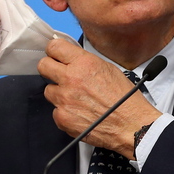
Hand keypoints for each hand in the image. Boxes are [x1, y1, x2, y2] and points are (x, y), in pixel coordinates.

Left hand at [38, 39, 160, 157]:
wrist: (130, 126)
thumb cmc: (125, 100)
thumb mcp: (109, 69)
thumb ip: (85, 62)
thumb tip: (71, 59)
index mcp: (84, 64)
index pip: (54, 47)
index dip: (54, 51)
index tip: (56, 55)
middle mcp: (71, 79)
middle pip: (43, 66)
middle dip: (50, 69)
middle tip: (59, 74)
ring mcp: (64, 100)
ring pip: (49, 91)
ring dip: (59, 93)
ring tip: (76, 99)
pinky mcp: (62, 118)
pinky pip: (56, 111)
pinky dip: (65, 112)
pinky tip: (79, 113)